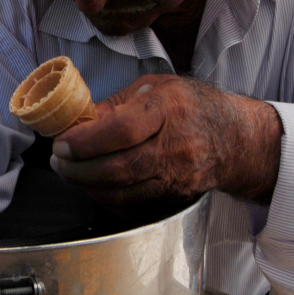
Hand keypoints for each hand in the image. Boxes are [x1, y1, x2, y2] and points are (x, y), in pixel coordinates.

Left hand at [49, 75, 282, 212]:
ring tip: (70, 172)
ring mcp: (179, 176)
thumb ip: (115, 105)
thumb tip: (76, 121)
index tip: (62, 144)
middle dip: (78, 168)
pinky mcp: (176, 197)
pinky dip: (107, 198)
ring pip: (123, 191)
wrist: (235, 138)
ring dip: (87, 185)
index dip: (86, 141)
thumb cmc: (191, 106)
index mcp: (169, 109)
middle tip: (58, 162)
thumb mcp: (155, 88)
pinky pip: (133, 205)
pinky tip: (94, 185)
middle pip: (119, 167)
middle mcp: (176, 146)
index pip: (123, 130)